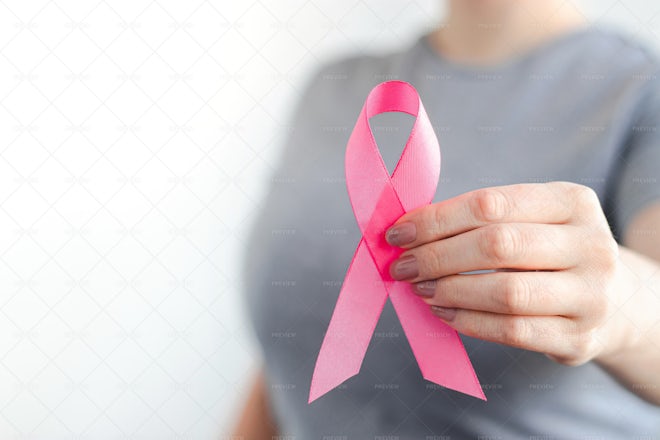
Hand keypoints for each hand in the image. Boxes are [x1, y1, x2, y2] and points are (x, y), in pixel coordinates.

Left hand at [385, 182, 626, 365]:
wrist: (615, 302)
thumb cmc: (550, 254)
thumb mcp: (531, 222)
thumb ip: (478, 221)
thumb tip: (406, 233)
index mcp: (572, 202)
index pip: (490, 204)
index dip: (436, 220)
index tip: (398, 234)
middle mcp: (590, 245)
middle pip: (496, 246)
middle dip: (437, 256)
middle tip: (403, 266)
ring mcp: (591, 295)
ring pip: (505, 292)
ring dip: (450, 291)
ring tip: (420, 289)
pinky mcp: (579, 338)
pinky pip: (512, 331)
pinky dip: (468, 322)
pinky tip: (443, 313)